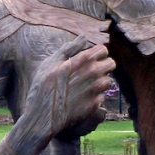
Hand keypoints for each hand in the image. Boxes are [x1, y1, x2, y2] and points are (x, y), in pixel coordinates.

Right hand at [0, 36, 114, 154]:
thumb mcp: (50, 63)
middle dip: (103, 65)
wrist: (43, 117)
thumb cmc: (43, 87)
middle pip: (111, 64)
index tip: (90, 58)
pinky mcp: (95, 105)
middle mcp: (93, 74)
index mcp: (82, 60)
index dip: (97, 53)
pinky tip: (82, 98)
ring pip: (108, 81)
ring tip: (84, 85)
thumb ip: (69, 48)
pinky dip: (95, 97)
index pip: (103, 50)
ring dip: (100, 82)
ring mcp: (95, 90)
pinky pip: (102, 97)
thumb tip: (83, 37)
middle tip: (90, 71)